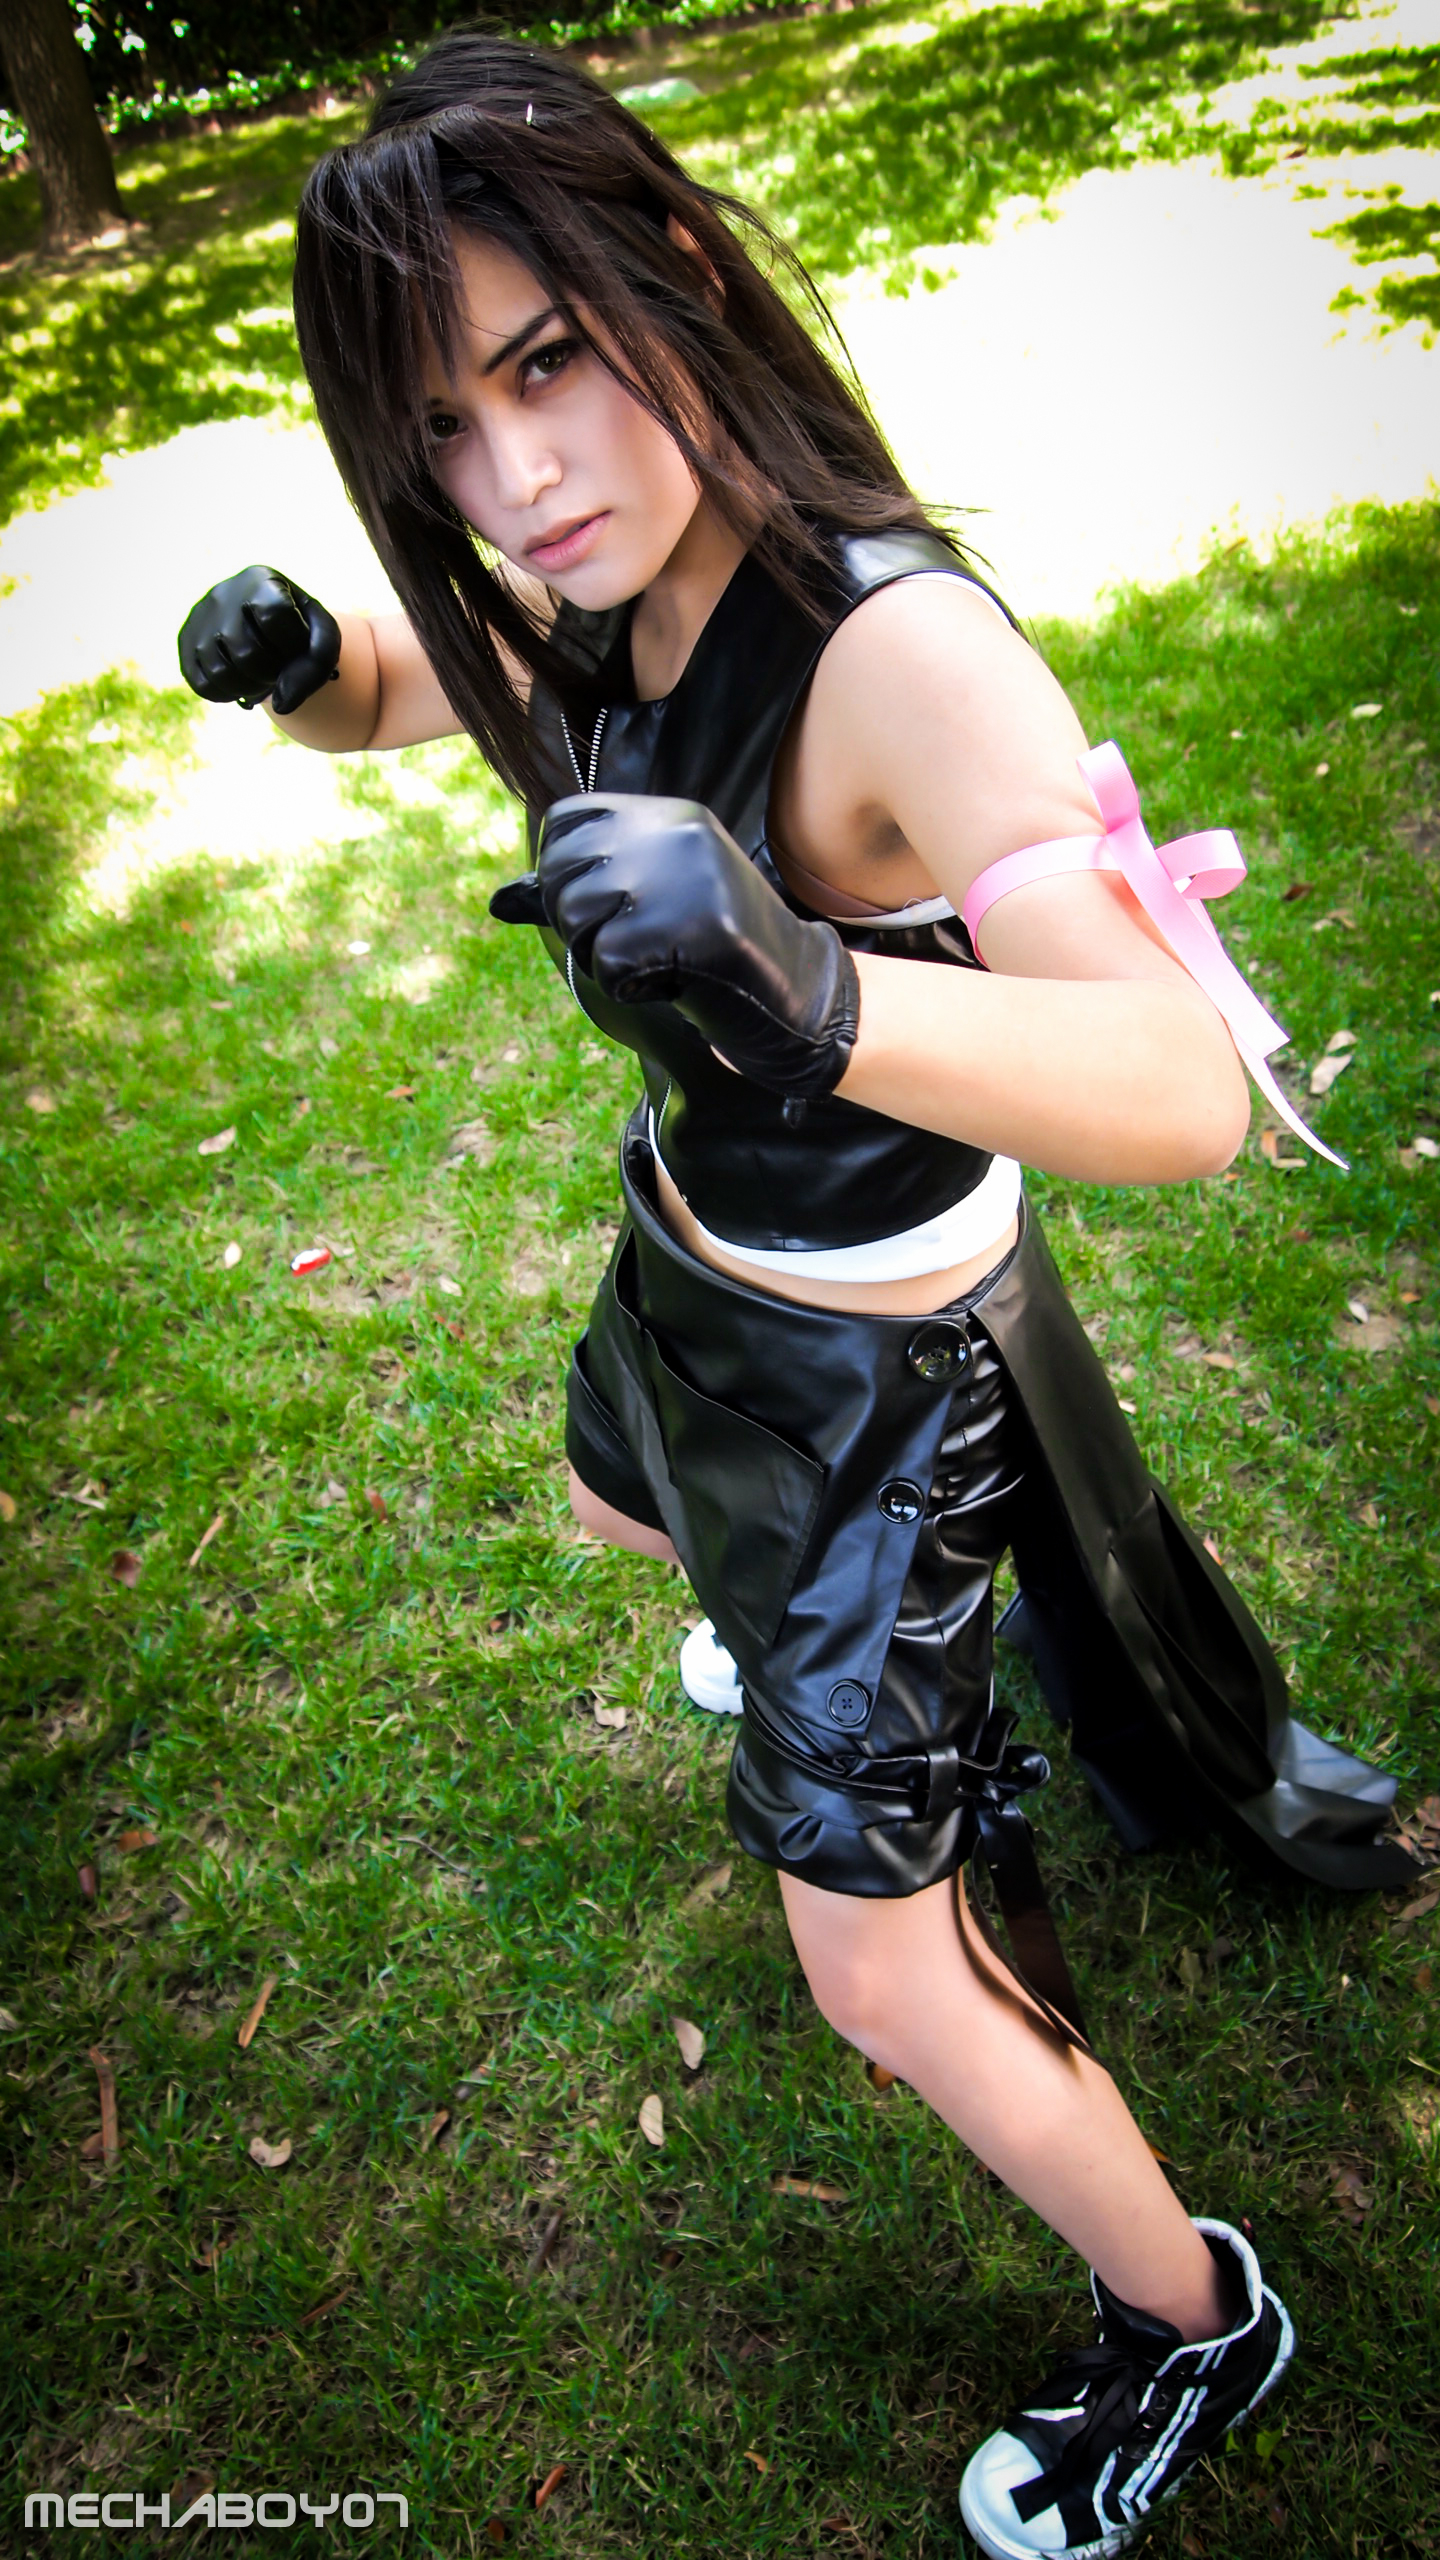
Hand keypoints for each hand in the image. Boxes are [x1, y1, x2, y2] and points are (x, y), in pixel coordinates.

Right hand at [177, 565, 340, 713]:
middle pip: (247, 654)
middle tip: (278, 666)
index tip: (296, 643)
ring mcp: (199, 618)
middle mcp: (223, 594)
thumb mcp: (321, 636)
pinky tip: (241, 681)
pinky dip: (228, 694)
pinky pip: (202, 685)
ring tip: (260, 675)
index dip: (291, 643)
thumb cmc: (297, 629)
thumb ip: (316, 663)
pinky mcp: (186, 642)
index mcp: (261, 581)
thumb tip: (282, 705)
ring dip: (250, 687)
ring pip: (221, 673)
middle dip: (271, 672)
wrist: (263, 621)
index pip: (275, 616)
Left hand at [491, 795, 859, 1097]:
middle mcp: (674, 833)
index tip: (603, 910)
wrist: (795, 996)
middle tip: (634, 945)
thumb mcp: (648, 902)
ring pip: (577, 916)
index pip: (565, 823)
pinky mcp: (694, 928)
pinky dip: (631, 987)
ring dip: (602, 958)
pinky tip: (674, 982)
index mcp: (668, 816)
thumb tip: (497, 902)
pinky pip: (607, 962)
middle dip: (578, 924)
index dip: (561, 874)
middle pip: (562, 872)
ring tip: (658, 960)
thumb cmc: (713, 953)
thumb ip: (580, 892)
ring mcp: (686, 877)